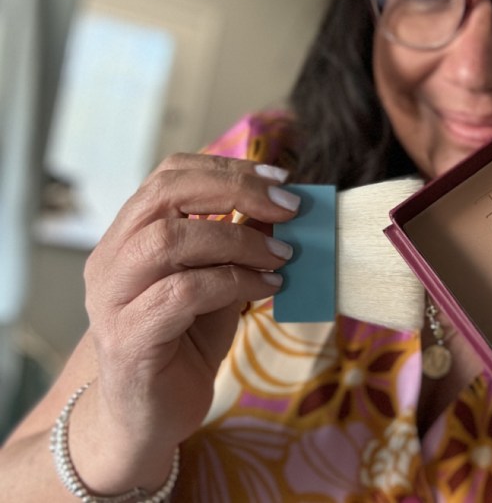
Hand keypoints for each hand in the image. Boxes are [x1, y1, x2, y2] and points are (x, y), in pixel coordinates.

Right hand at [78, 154, 299, 485]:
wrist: (149, 416)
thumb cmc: (185, 341)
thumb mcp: (219, 281)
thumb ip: (239, 244)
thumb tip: (283, 206)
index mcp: (129, 235)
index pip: (169, 175)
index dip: (226, 168)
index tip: (279, 177)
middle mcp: (111, 258)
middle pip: (165, 195)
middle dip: (235, 191)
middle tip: (288, 207)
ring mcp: (112, 297)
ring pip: (169, 239)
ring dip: (239, 240)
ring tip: (282, 255)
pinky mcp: (128, 337)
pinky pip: (183, 292)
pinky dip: (234, 282)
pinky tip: (268, 288)